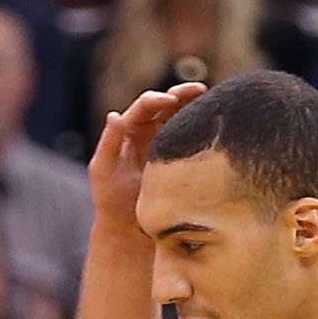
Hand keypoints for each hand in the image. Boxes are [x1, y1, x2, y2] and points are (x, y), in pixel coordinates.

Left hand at [88, 83, 207, 222]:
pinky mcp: (180, 158)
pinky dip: (202, 128)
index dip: (157, 99)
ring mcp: (166, 143)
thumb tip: (114, 114)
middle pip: (167, 104)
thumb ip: (108, 142)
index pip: (145, 106)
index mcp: (130, 129)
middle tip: (200, 90)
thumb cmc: (111, 199)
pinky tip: (215, 124)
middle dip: (182, 94)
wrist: (129, 227)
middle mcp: (149, 131)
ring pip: (183, 117)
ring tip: (212, 99)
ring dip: (196, 106)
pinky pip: (191, 138)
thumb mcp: (102, 170)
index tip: (170, 100)